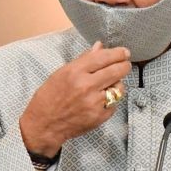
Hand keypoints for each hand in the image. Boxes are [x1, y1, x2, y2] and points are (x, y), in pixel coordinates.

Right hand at [20, 42, 130, 157]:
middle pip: (117, 71)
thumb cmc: (50, 97)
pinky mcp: (99, 116)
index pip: (104, 57)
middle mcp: (86, 86)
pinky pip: (114, 104)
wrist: (44, 124)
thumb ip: (83, 60)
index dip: (118, 53)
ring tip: (108, 85)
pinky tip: (100, 100)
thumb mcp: (61, 73)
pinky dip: (110, 100)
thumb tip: (100, 47)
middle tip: (125, 64)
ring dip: (117, 84)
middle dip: (124, 65)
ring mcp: (94, 102)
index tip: (124, 52)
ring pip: (119, 88)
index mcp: (75, 72)